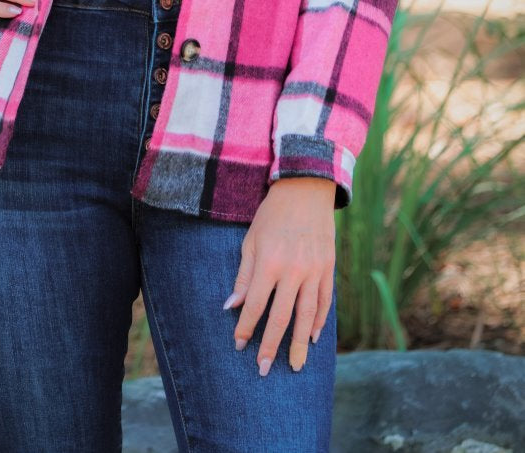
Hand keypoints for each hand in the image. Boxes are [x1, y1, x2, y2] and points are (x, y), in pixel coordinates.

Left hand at [224, 177, 335, 375]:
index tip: (240, 346)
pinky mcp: (329, 268)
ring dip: (300, 343)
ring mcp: (314, 270)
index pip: (255, 304)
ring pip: (307, 315)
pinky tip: (313, 338)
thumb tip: (231, 307)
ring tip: (296, 366)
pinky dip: (319, 321)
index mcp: (269, 262)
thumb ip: (243, 275)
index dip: (246, 327)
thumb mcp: (250, 240)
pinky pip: (325, 302)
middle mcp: (293, 270)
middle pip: (281, 317)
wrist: (305, 190)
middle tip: (264, 370)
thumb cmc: (271, 215)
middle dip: (271, 345)